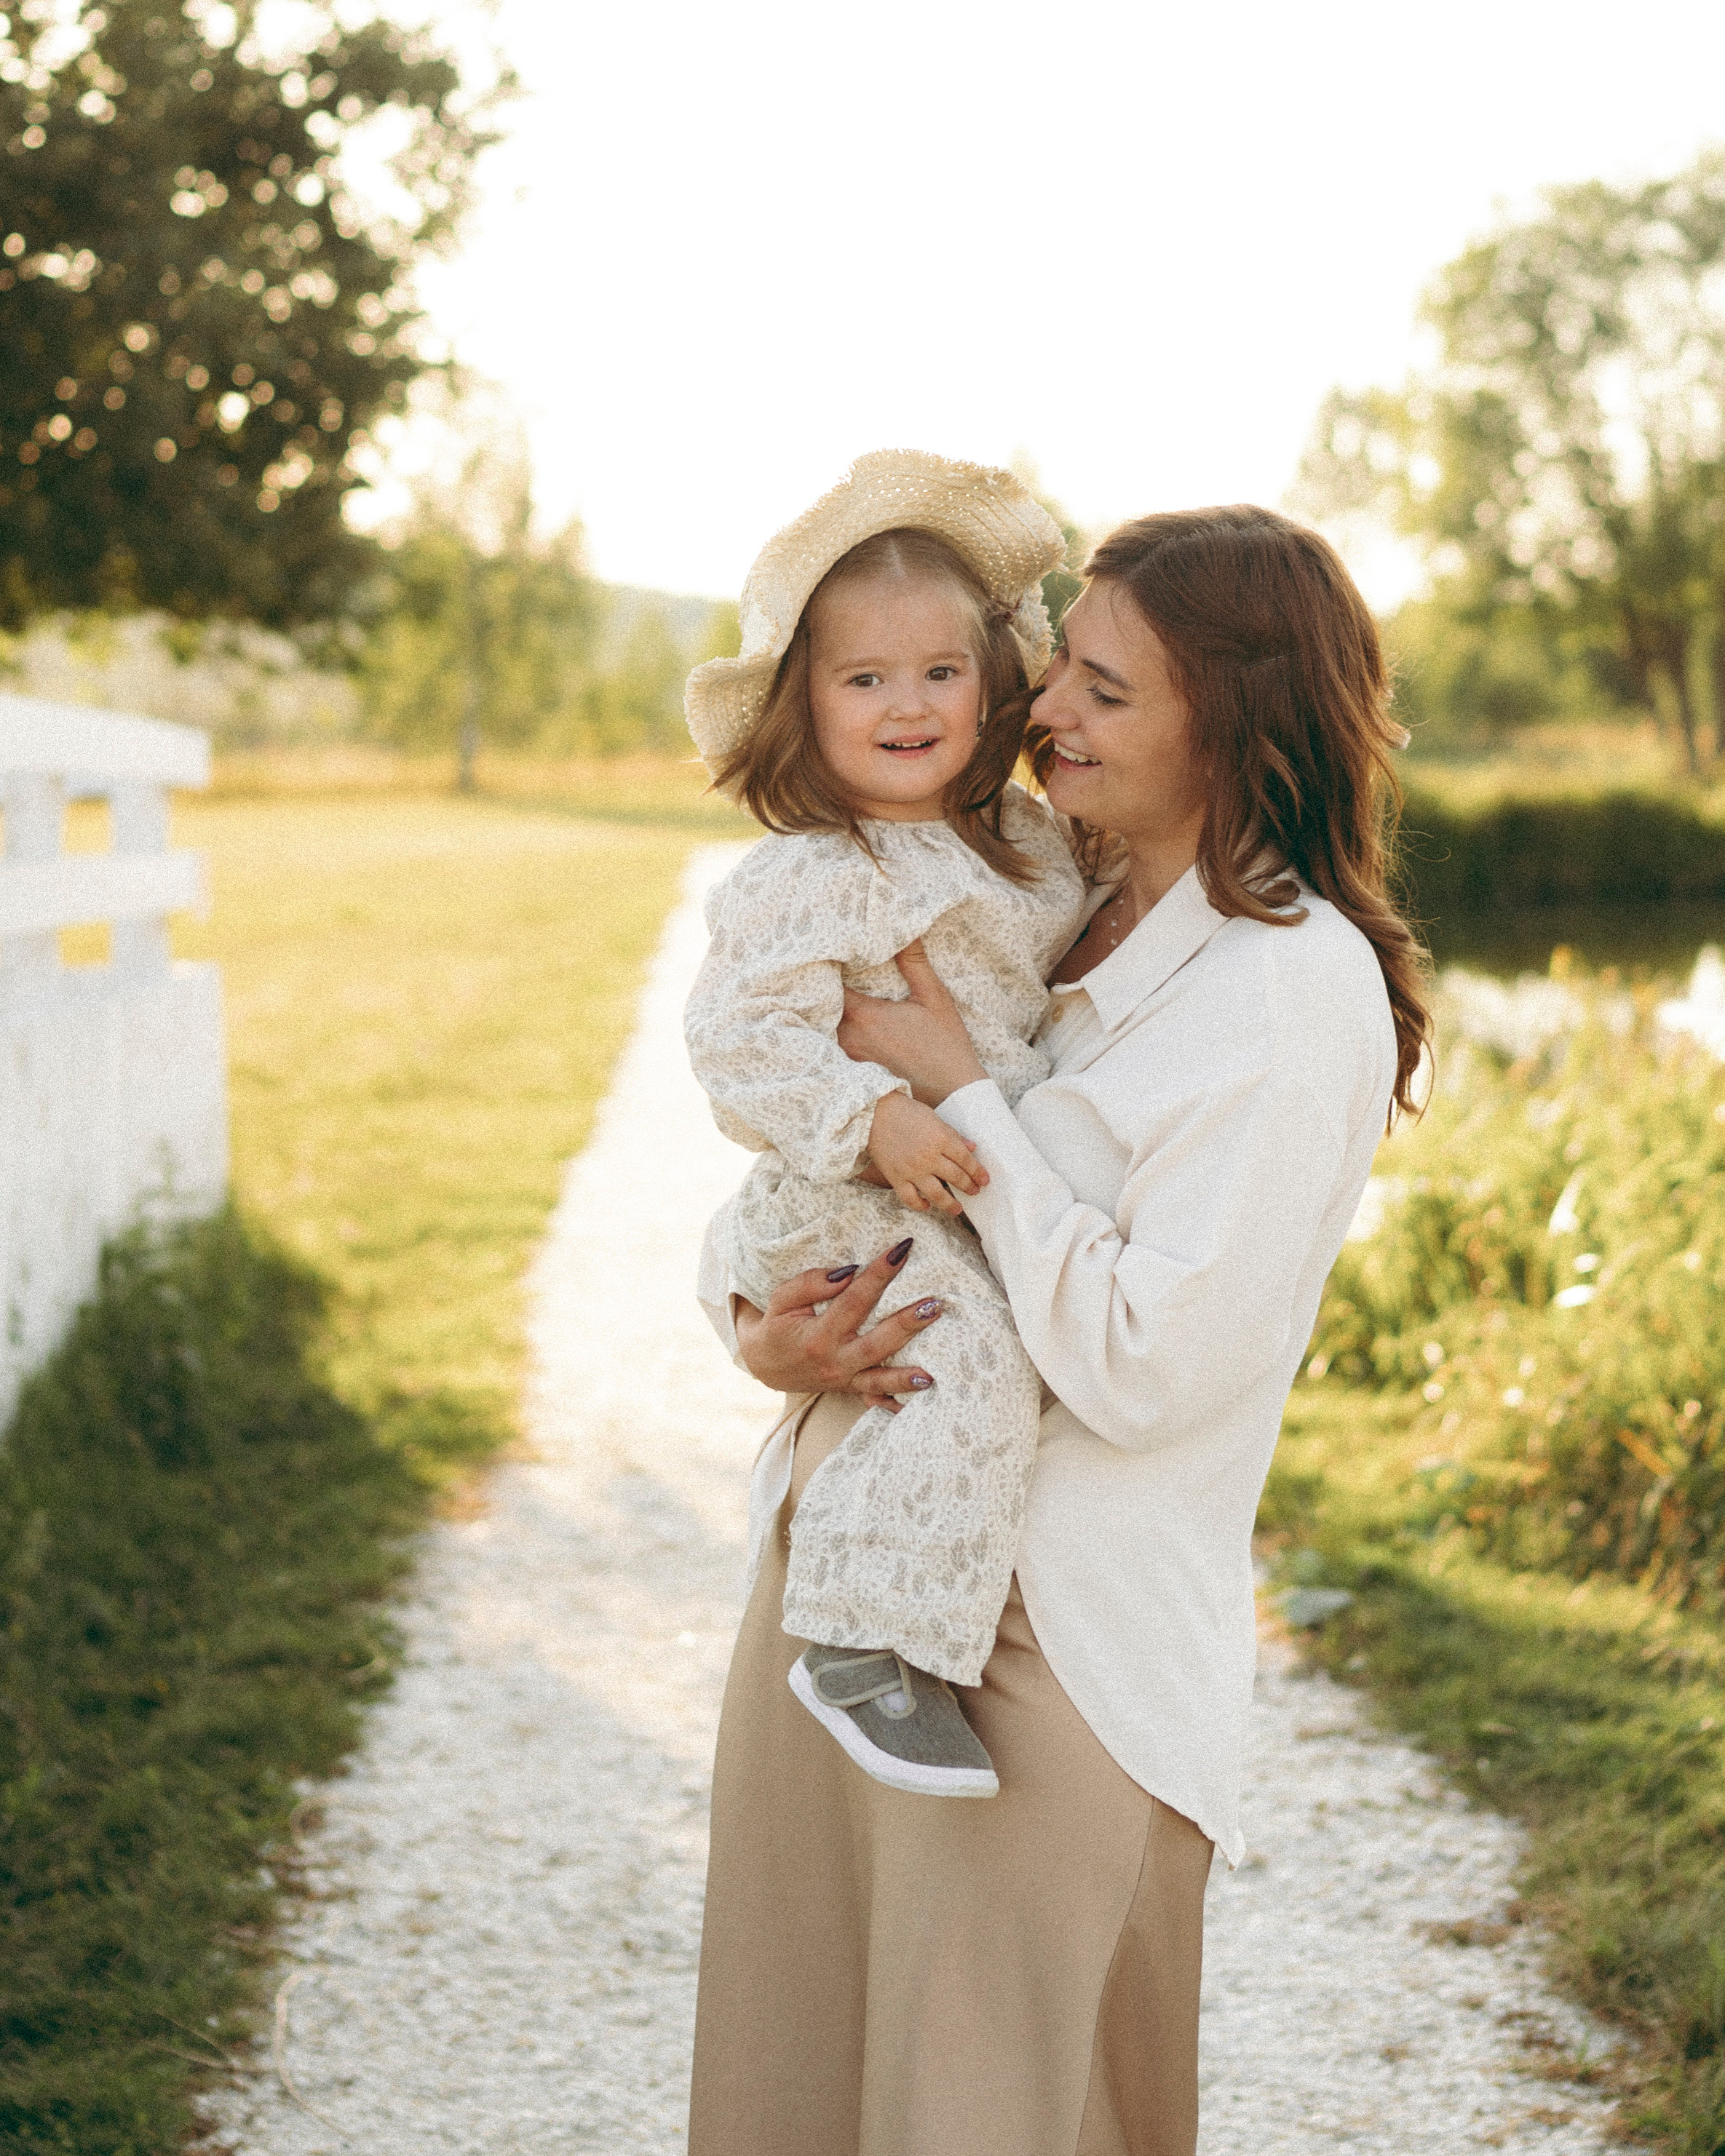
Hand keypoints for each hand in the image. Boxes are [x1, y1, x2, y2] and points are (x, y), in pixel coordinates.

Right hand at [732, 1238, 941, 1411]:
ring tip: (933, 1369)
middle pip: (877, 1343)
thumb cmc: (777, 1325)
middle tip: (935, 1304)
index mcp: (818, 1335)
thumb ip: (810, 1284)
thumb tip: (847, 1272)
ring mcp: (844, 1379)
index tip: (902, 1251)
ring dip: (907, 1374)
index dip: (879, 1275)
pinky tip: (920, 1398)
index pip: (854, 1300)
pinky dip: (897, 1402)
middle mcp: (835, 1361)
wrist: (764, 1364)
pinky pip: (876, 1398)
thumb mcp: (782, 1299)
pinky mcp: (851, 1389)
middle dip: (907, 1324)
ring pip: (881, 1378)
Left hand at [837, 940, 987, 1105]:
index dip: (824, 967)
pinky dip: (831, 1033)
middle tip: (821, 969)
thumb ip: (914, 962)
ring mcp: (848, 1059)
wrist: (952, 1093)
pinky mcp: (852, 1073)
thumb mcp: (934, 998)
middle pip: (821, 1006)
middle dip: (821, 988)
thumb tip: (906, 927)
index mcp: (865, 1016)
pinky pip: (832, 1047)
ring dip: (826, 1012)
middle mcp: (849, 1038)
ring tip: (827, 994)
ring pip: (825, 1028)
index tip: (828, 953)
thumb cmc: (945, 1044)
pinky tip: (838, 1023)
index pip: (827, 984)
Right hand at [867, 1091, 987, 1217]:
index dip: (977, 1172)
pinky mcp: (896, 1178)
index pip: (966, 1160)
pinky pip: (910, 1198)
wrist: (874, 1114)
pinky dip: (919, 1205)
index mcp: (941, 1139)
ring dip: (949, 1204)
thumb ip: (953, 1135)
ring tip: (957, 1209)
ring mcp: (912, 1170)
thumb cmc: (906, 1112)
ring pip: (936, 1194)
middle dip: (968, 1186)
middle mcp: (929, 1157)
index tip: (984, 1180)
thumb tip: (972, 1148)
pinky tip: (927, 1205)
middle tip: (975, 1191)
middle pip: (955, 1177)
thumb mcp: (934, 1119)